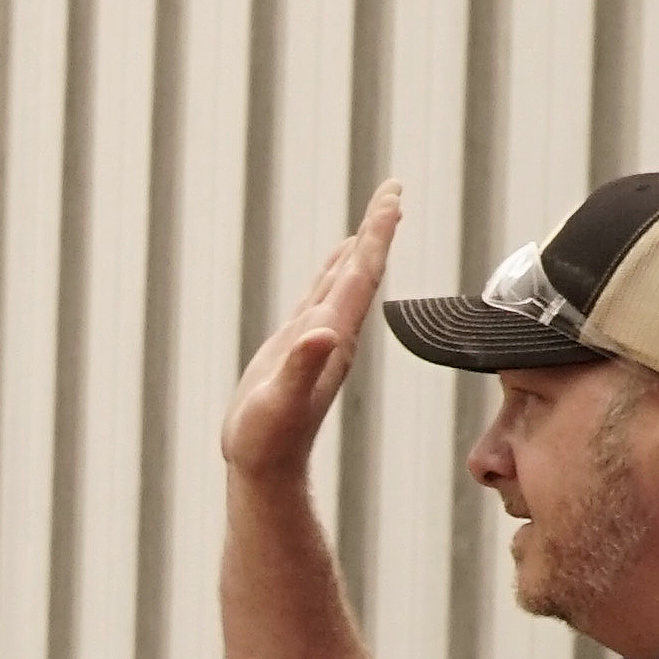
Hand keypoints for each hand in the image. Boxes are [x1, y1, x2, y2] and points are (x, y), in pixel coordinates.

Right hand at [225, 182, 404, 483]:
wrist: (265, 469)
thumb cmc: (268, 440)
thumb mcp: (282, 404)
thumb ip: (301, 368)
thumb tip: (322, 333)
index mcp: (333, 338)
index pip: (361, 275)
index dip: (377, 235)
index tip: (393, 197)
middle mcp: (334, 334)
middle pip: (361, 270)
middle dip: (377, 229)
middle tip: (392, 189)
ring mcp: (319, 340)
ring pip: (345, 281)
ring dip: (362, 246)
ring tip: (377, 215)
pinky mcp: (300, 347)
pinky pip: (323, 296)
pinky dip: (334, 270)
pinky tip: (338, 260)